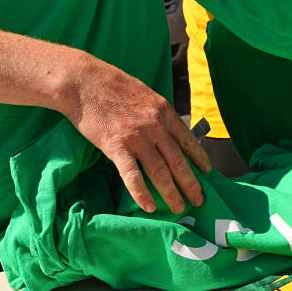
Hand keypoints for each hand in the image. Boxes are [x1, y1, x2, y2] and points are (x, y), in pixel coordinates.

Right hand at [60, 55, 209, 213]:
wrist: (84, 82)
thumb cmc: (111, 85)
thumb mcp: (144, 94)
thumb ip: (156, 112)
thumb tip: (165, 128)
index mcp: (163, 111)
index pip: (187, 139)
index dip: (199, 158)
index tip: (207, 172)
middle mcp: (155, 126)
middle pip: (178, 160)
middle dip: (191, 183)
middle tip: (199, 200)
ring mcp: (137, 137)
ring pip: (160, 171)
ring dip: (171, 193)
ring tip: (179, 208)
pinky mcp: (116, 147)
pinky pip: (132, 175)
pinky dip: (141, 193)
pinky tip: (149, 207)